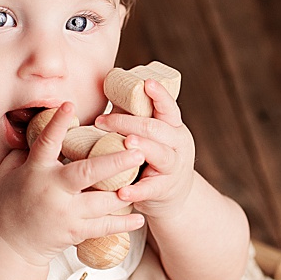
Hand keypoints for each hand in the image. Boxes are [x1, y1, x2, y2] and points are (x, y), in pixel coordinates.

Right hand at [0, 102, 144, 270]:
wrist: (12, 246)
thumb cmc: (9, 205)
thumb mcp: (7, 174)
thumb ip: (21, 152)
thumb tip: (35, 128)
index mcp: (36, 171)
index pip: (47, 143)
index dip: (57, 124)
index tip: (69, 105)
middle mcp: (52, 191)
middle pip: (86, 172)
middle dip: (114, 162)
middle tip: (137, 151)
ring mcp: (65, 214)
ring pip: (101, 202)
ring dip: (124, 192)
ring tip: (144, 178)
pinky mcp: (74, 232)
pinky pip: (103, 227)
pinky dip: (122, 224)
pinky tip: (139, 219)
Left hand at [93, 77, 196, 221]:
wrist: (173, 196)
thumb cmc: (153, 159)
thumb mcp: (150, 137)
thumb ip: (134, 117)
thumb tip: (110, 86)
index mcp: (172, 126)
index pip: (168, 106)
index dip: (159, 94)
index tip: (147, 83)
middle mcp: (178, 144)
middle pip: (157, 128)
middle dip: (129, 122)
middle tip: (103, 121)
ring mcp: (174, 168)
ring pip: (161, 154)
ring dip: (143, 146)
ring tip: (127, 143)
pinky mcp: (165, 190)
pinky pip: (151, 189)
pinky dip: (136, 191)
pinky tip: (122, 193)